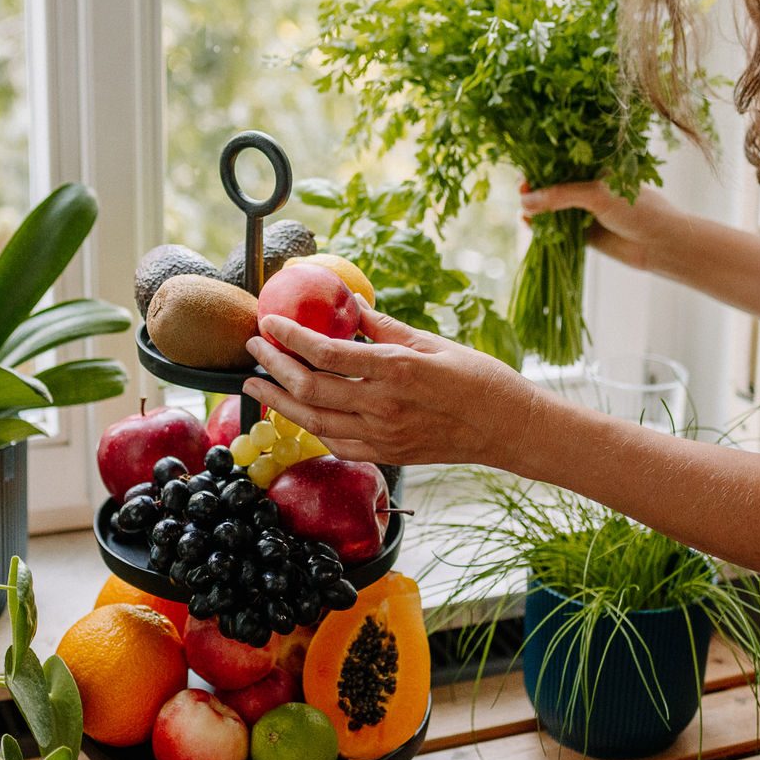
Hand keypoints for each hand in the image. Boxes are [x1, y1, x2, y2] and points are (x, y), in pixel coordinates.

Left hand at [240, 305, 541, 470]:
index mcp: (397, 371)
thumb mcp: (433, 343)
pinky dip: (311, 426)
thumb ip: (385, 328)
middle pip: (310, 390)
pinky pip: (336, 443)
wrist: (507, 428)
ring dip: (280, 403)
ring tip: (256, 384)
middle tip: (252, 349)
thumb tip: (351, 304)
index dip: (291, 338)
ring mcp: (383, 436)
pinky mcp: (387, 454)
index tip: (268, 323)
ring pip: (314, 422)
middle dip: (274, 368)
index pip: (328, 353)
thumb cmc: (479, 378)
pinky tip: (298, 412)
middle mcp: (384, 407)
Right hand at [519, 180, 681, 271]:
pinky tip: (531, 226)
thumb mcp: (597, 195)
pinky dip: (543, 228)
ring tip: (524, 212)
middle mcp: (588, 188)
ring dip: (537, 210)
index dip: (542, 166)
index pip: (562, 162)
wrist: (661, 244)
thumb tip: (525, 202)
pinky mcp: (583, 234)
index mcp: (596, 169)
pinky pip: (557, 230)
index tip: (527, 172)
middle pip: (553, 186)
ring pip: (553, 209)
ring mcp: (585, 212)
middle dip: (536, 189)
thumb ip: (561, 196)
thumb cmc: (637, 209)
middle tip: (522, 192)